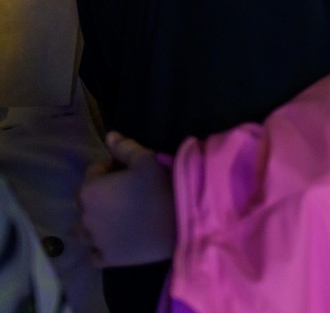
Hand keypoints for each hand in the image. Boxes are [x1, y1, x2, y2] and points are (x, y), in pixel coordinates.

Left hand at [77, 132, 176, 266]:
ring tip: (117, 220)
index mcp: (90, 190)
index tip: (130, 173)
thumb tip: (109, 136)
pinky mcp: (106, 258)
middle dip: (102, 197)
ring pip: (83, 231)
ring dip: (94, 224)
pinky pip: (94, 253)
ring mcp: (94, 240)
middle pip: (87, 202)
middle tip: (127, 196)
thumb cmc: (161, 187)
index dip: (112, 170)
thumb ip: (124, 148)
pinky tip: (117, 240)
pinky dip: (100, 247)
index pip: (94, 173)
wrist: (180, 223)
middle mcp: (84, 216)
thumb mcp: (147, 160)